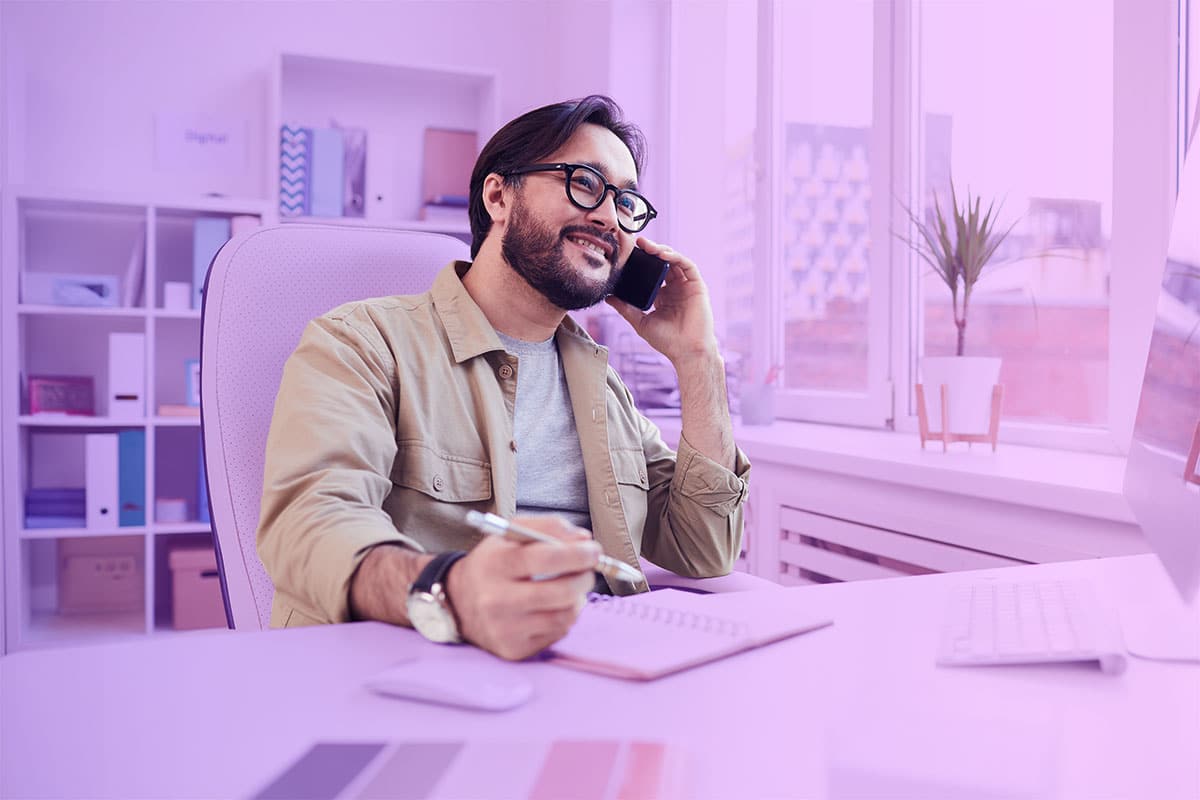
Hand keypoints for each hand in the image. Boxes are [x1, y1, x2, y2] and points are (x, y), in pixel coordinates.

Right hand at [445, 515, 600, 660]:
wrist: (458, 602)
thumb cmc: (493, 563)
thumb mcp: (511, 534)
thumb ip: (548, 527)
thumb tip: (584, 540)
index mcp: (495, 565)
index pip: (544, 558)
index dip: (577, 554)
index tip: (593, 550)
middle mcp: (496, 600)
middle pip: (559, 592)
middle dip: (584, 578)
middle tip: (588, 570)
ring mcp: (505, 629)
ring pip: (564, 616)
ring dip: (577, 599)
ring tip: (569, 587)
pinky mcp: (514, 649)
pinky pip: (557, 633)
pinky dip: (564, 617)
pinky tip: (554, 606)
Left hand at [605, 237, 719, 364]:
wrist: (687, 351)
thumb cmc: (667, 341)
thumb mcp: (640, 321)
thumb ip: (625, 308)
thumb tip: (607, 297)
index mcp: (662, 296)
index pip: (651, 273)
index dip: (641, 263)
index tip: (628, 254)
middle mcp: (675, 288)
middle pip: (662, 263)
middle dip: (650, 251)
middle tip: (636, 243)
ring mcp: (686, 286)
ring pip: (674, 260)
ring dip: (661, 250)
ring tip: (647, 246)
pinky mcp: (697, 286)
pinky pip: (687, 265)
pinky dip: (675, 257)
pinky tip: (663, 254)